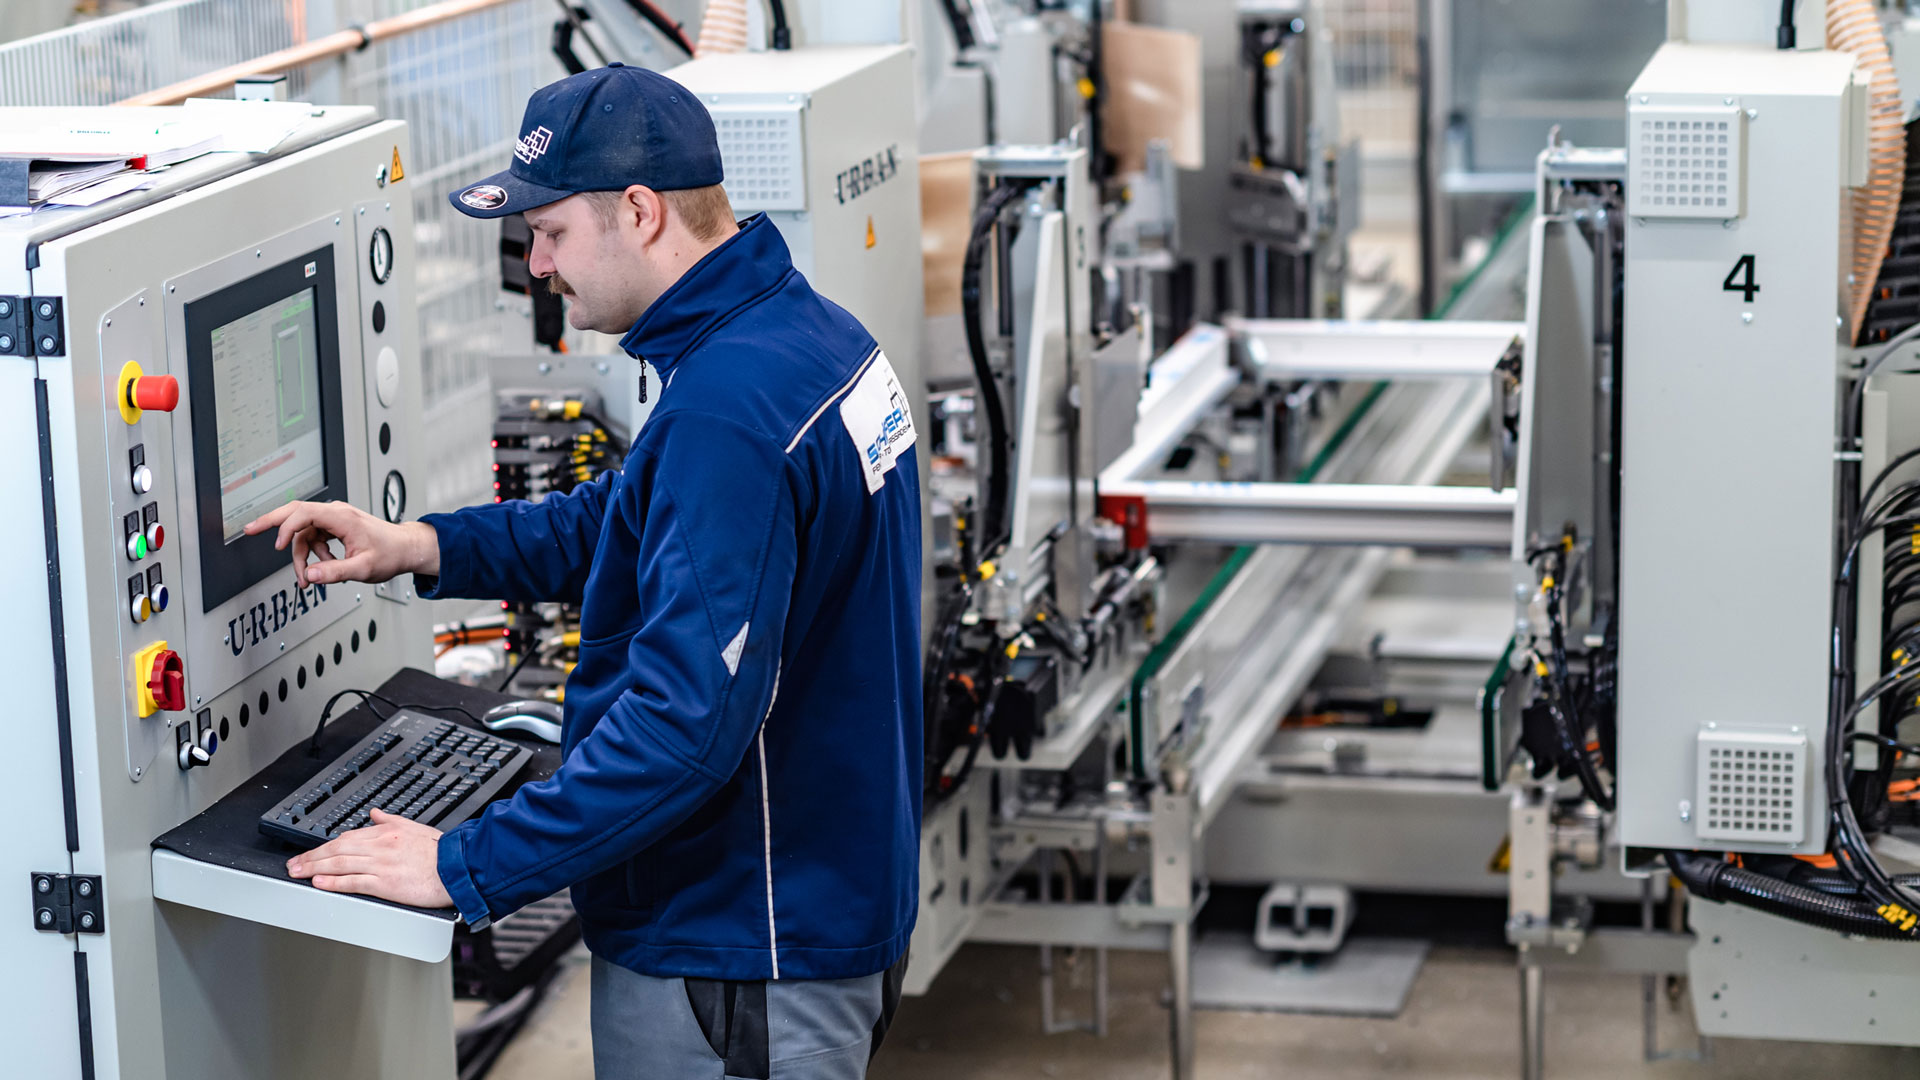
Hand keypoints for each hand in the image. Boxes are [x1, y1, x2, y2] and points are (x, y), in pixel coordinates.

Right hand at [243, 500, 438, 586]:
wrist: (406, 548)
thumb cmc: (390, 553)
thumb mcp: (363, 568)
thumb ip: (335, 572)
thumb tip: (310, 575)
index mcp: (342, 517)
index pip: (304, 513)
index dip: (286, 528)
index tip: (278, 546)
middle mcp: (336, 513)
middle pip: (295, 511)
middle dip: (271, 522)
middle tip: (249, 530)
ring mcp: (335, 519)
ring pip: (304, 533)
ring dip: (302, 555)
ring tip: (311, 576)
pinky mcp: (335, 527)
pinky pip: (313, 537)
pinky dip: (312, 553)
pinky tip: (324, 566)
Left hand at [286, 809, 452, 907]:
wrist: (458, 867)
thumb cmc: (440, 851)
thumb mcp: (413, 826)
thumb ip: (390, 820)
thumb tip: (374, 813)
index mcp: (386, 832)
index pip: (347, 837)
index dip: (324, 845)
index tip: (310, 852)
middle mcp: (380, 846)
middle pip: (337, 849)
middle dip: (311, 856)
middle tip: (293, 864)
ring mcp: (381, 865)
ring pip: (340, 863)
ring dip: (314, 867)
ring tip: (297, 873)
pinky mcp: (386, 883)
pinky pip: (354, 882)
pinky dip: (334, 882)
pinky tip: (319, 882)